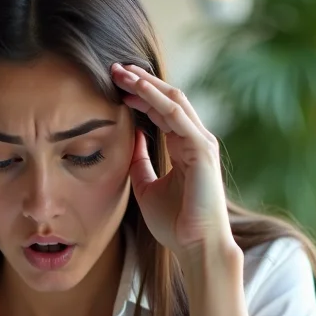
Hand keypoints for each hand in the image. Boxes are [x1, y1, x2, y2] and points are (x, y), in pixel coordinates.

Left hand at [111, 63, 236, 266]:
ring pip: (173, 100)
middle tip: (114, 68)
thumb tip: (131, 138)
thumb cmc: (174, 223)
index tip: (114, 84)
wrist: (195, 247)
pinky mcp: (201, 149)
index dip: (139, 94)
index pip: (161, 111)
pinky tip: (137, 87)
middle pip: (167, 99)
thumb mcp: (146, 186)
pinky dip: (156, 98)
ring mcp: (201, 142)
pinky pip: (176, 115)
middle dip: (141, 81)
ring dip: (146, 83)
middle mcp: (195, 140)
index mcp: (184, 147)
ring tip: (121, 71)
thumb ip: (140, 162)